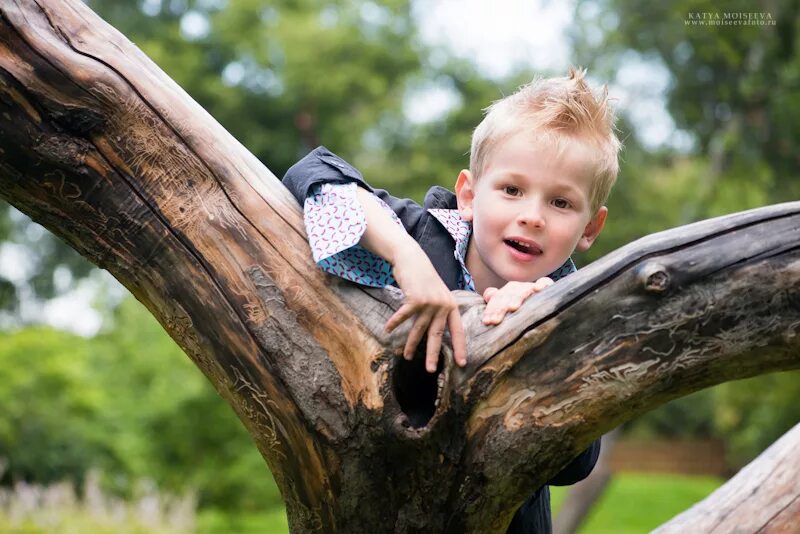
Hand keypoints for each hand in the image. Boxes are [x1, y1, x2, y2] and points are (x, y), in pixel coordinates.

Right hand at [384, 242, 466, 372]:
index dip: (460, 347)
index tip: (462, 363)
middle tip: (431, 370)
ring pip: (418, 329)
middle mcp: (443, 305)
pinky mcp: (415, 299)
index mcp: (451, 306)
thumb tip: (436, 331)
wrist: (413, 259)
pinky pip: (403, 316)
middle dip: (432, 354)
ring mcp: (429, 302)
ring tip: (406, 357)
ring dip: (411, 344)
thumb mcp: (437, 294)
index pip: (458, 330)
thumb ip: (438, 311)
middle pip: (437, 334)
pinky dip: (394, 323)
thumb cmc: (423, 278)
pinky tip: (387, 330)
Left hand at [482, 278, 553, 324]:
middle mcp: (518, 287)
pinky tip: (539, 289)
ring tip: (512, 307)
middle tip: (495, 321)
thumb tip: (488, 296)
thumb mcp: (506, 306)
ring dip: (517, 298)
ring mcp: (531, 286)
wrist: (543, 302)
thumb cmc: (521, 310)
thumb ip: (496, 302)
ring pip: (522, 290)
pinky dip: (542, 284)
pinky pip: (544, 283)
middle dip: (500, 308)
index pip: (497, 298)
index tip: (487, 322)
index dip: (491, 309)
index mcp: (508, 291)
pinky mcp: (546, 286)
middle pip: (507, 295)